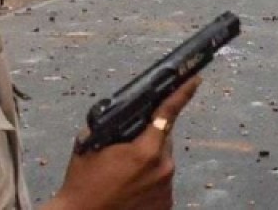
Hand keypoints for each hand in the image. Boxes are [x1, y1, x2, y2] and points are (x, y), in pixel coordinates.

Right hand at [47, 76, 201, 209]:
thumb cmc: (83, 183)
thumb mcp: (90, 144)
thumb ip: (111, 124)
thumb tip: (122, 113)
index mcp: (145, 150)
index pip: (168, 113)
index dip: (182, 93)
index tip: (194, 80)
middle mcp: (162, 168)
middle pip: (164, 138)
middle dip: (150, 136)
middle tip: (127, 146)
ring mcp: (166, 189)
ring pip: (163, 160)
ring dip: (149, 159)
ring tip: (125, 172)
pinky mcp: (165, 204)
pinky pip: (161, 181)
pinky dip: (150, 179)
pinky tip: (131, 185)